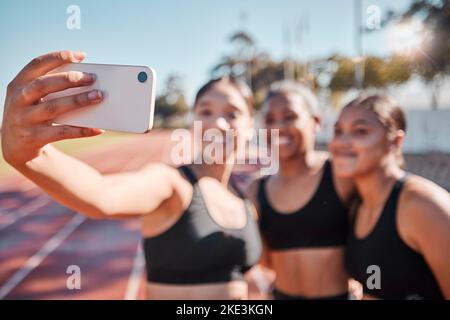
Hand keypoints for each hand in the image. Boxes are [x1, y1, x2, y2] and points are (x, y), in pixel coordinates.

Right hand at [1, 51, 103, 165]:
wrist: (15, 147)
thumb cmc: (32, 114)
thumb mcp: (33, 98)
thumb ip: (51, 87)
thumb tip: (86, 80)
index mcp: (18, 84)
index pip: (37, 64)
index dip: (58, 57)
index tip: (80, 55)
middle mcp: (18, 100)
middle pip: (44, 84)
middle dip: (69, 79)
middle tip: (92, 78)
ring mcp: (24, 119)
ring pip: (53, 108)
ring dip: (78, 101)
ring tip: (98, 96)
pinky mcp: (34, 138)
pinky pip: (62, 132)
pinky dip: (81, 130)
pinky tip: (98, 129)